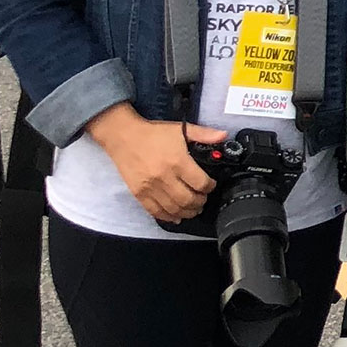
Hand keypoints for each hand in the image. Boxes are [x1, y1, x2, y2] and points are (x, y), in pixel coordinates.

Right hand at [88, 106, 219, 224]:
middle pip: (188, 200)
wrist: (123, 137)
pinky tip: (176, 216)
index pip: (201, 183)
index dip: (210, 187)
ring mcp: (150, 188)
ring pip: (174, 209)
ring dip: (187, 212)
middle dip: (200, 202)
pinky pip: (155, 211)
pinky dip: (168, 217)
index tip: (211, 185)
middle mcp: (164, 177)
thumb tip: (223, 136)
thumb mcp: (181, 129)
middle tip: (203, 199)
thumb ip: (204, 134)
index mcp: (178, 162)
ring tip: (193, 208)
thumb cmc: (153, 133)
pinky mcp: (139, 194)